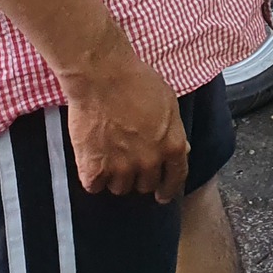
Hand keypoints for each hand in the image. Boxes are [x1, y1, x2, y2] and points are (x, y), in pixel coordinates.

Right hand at [62, 40, 189, 201]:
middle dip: (140, 176)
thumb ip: (173, 132)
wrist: (102, 77)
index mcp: (172, 146)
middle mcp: (149, 162)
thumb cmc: (137, 82)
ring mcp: (120, 168)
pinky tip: (93, 163)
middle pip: (146, 185)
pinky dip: (93, 177)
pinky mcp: (93, 169)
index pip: (175, 179)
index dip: (169, 189)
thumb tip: (179, 150)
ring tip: (110, 158)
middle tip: (130, 163)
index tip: (162, 195)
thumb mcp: (168, 104)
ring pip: (120, 188)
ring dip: (116, 177)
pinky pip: (94, 186)